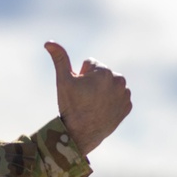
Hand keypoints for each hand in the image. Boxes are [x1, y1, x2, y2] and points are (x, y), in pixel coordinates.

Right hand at [45, 41, 131, 155]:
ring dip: (103, 90)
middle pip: (102, 74)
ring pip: (111, 85)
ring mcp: (125, 95)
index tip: (79, 90)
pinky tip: (102, 110)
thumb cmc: (70, 106)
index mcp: (104, 72)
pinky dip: (112, 101)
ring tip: (93, 104)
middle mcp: (119, 81)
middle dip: (93, 82)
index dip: (80, 76)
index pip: (90, 64)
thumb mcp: (63, 81)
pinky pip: (119, 97)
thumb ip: (59, 58)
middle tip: (85, 98)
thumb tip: (49, 42)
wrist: (80, 135)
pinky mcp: (127, 107)